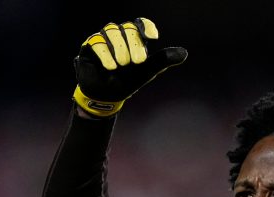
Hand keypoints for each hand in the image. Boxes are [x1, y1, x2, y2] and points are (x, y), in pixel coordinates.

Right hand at [73, 19, 187, 116]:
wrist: (107, 96)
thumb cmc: (127, 82)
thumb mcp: (147, 71)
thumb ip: (163, 60)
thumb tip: (184, 53)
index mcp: (133, 39)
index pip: (140, 24)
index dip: (146, 27)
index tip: (153, 37)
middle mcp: (119, 35)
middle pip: (128, 28)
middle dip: (134, 44)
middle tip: (138, 62)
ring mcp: (103, 39)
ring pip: (112, 31)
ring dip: (119, 48)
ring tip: (122, 65)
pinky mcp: (89, 46)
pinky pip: (97, 42)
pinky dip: (105, 53)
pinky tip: (111, 67)